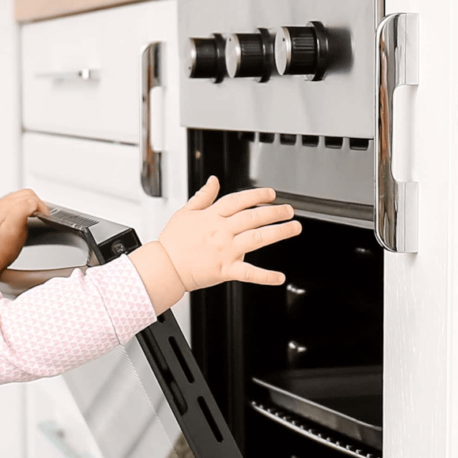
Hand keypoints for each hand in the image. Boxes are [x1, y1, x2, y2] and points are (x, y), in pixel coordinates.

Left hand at [0, 189, 45, 279]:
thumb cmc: (2, 246)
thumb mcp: (14, 228)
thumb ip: (23, 211)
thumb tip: (33, 203)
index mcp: (7, 205)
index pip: (31, 197)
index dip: (41, 206)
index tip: (45, 217)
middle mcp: (5, 203)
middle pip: (29, 195)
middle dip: (39, 203)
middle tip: (44, 216)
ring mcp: (4, 206)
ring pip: (25, 197)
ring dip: (34, 204)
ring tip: (38, 215)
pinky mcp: (6, 211)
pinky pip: (21, 202)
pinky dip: (29, 207)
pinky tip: (30, 216)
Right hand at [134, 179, 300, 310]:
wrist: (164, 267)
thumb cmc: (173, 242)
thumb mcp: (185, 212)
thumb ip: (203, 196)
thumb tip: (213, 181)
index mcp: (212, 216)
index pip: (239, 200)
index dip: (257, 195)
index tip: (271, 193)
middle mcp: (221, 231)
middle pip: (253, 217)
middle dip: (275, 211)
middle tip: (289, 210)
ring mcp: (225, 250)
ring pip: (256, 238)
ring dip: (278, 232)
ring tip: (293, 228)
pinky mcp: (225, 270)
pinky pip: (249, 273)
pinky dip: (265, 276)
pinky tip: (279, 276)